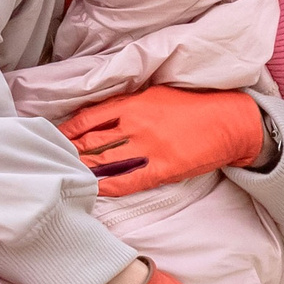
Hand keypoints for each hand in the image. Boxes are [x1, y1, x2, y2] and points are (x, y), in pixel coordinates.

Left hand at [60, 87, 266, 197]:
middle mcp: (136, 124)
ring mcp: (149, 147)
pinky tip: (96, 189)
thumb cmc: (194, 105)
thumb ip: (129, 105)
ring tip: (69, 176)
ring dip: (85, 170)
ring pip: (106, 161)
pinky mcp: (163, 168)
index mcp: (134, 103)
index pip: (90, 118)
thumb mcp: (157, 94)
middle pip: (93, 141)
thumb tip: (102, 117)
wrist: (229, 121)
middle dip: (72, 152)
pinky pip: (128, 181)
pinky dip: (109, 187)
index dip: (70, 130)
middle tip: (54, 161)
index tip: (56, 138)